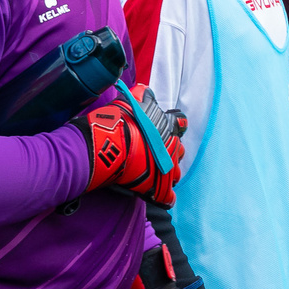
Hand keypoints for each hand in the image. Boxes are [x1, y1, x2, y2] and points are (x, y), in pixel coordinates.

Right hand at [78, 85, 184, 206]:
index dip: (174, 126)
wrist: (107, 146)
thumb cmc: (117, 122)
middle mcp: (172, 148)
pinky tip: (158, 197)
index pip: (181, 123)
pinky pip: (168, 197)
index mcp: (168, 127)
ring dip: (167, 172)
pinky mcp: (159, 188)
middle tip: (155, 152)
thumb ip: (141, 95)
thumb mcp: (130, 101)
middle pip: (179, 150)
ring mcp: (168, 169)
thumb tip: (145, 90)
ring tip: (154, 173)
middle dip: (170, 151)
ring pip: (176, 173)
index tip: (166, 128)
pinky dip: (164, 197)